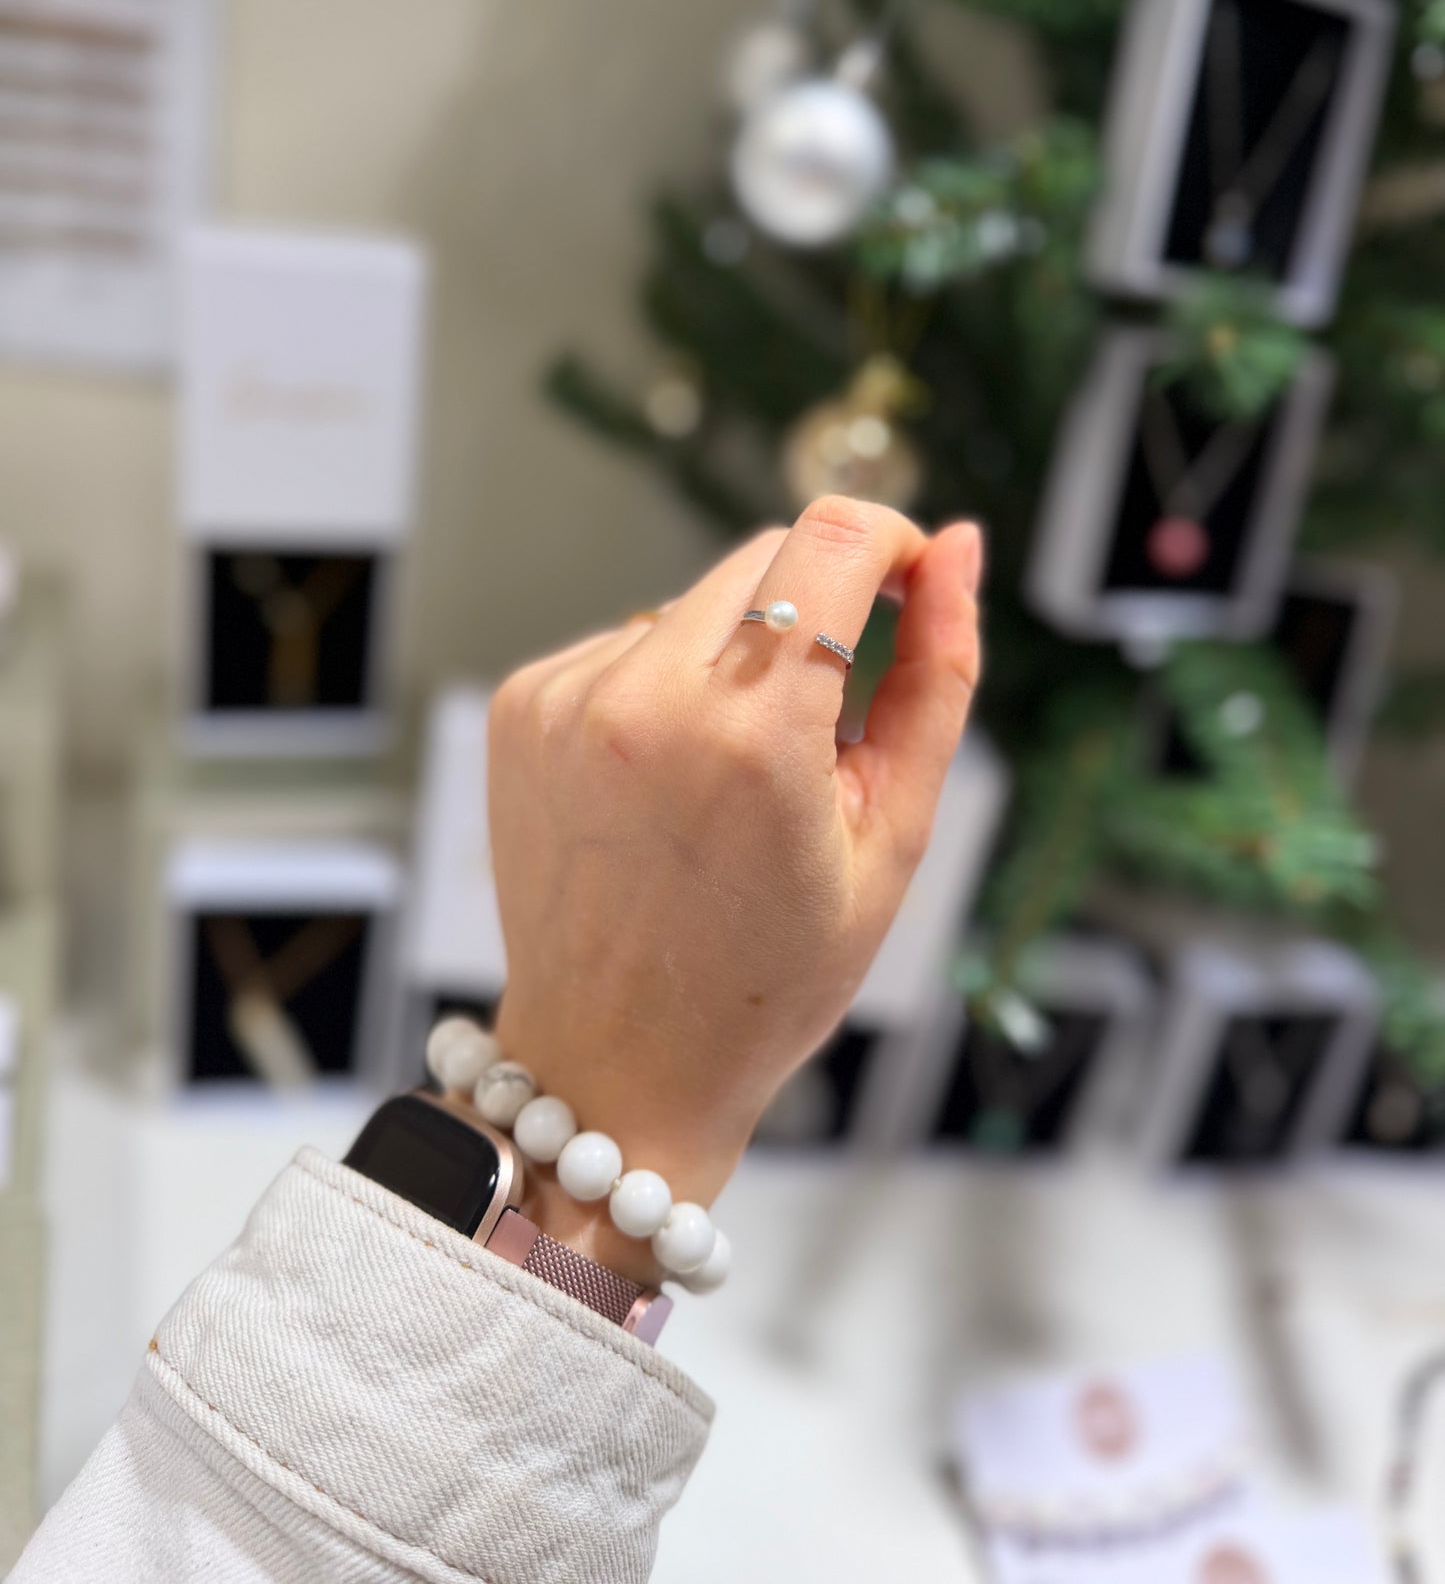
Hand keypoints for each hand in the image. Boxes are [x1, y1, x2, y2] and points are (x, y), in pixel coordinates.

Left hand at [490, 496, 981, 1278]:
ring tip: (738, 779)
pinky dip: (668, 685)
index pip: (833, 539)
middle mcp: (645, 698)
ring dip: (741, 653)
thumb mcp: (894, 838)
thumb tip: (962, 549)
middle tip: (831, 719)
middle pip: (767, 557)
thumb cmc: (769, 973)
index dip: (894, 542)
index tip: (911, 585)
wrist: (616, 1063)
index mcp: (752, 735)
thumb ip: (938, 677)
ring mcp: (568, 698)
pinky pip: (627, 642)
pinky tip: (671, 783)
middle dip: (822, 607)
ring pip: (696, 601)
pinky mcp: (522, 705)